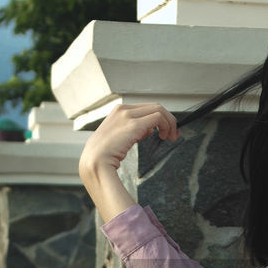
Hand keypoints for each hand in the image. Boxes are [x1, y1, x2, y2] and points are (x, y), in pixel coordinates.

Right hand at [79, 102, 180, 223]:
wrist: (94, 162)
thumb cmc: (103, 155)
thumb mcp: (118, 138)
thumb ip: (132, 131)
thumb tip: (148, 130)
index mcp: (118, 111)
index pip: (146, 108)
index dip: (160, 118)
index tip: (166, 130)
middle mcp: (123, 110)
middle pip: (154, 106)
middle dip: (168, 119)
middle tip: (173, 134)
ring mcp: (127, 115)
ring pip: (158, 109)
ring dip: (170, 122)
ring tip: (171, 136)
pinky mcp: (133, 124)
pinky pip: (157, 118)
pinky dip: (166, 125)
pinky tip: (164, 136)